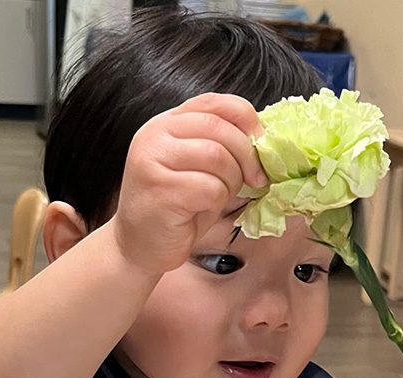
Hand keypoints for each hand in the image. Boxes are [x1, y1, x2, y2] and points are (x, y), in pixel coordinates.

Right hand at [109, 92, 266, 276]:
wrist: (139, 248)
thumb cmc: (175, 210)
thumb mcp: (196, 169)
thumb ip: (218, 144)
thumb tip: (263, 139)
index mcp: (165, 124)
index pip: (213, 103)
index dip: (246, 118)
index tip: (261, 142)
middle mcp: (155, 136)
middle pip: (219, 129)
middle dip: (246, 156)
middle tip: (255, 179)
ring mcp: (153, 161)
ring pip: (217, 157)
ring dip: (231, 182)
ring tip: (216, 198)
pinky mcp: (160, 190)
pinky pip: (210, 188)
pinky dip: (216, 203)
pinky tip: (199, 211)